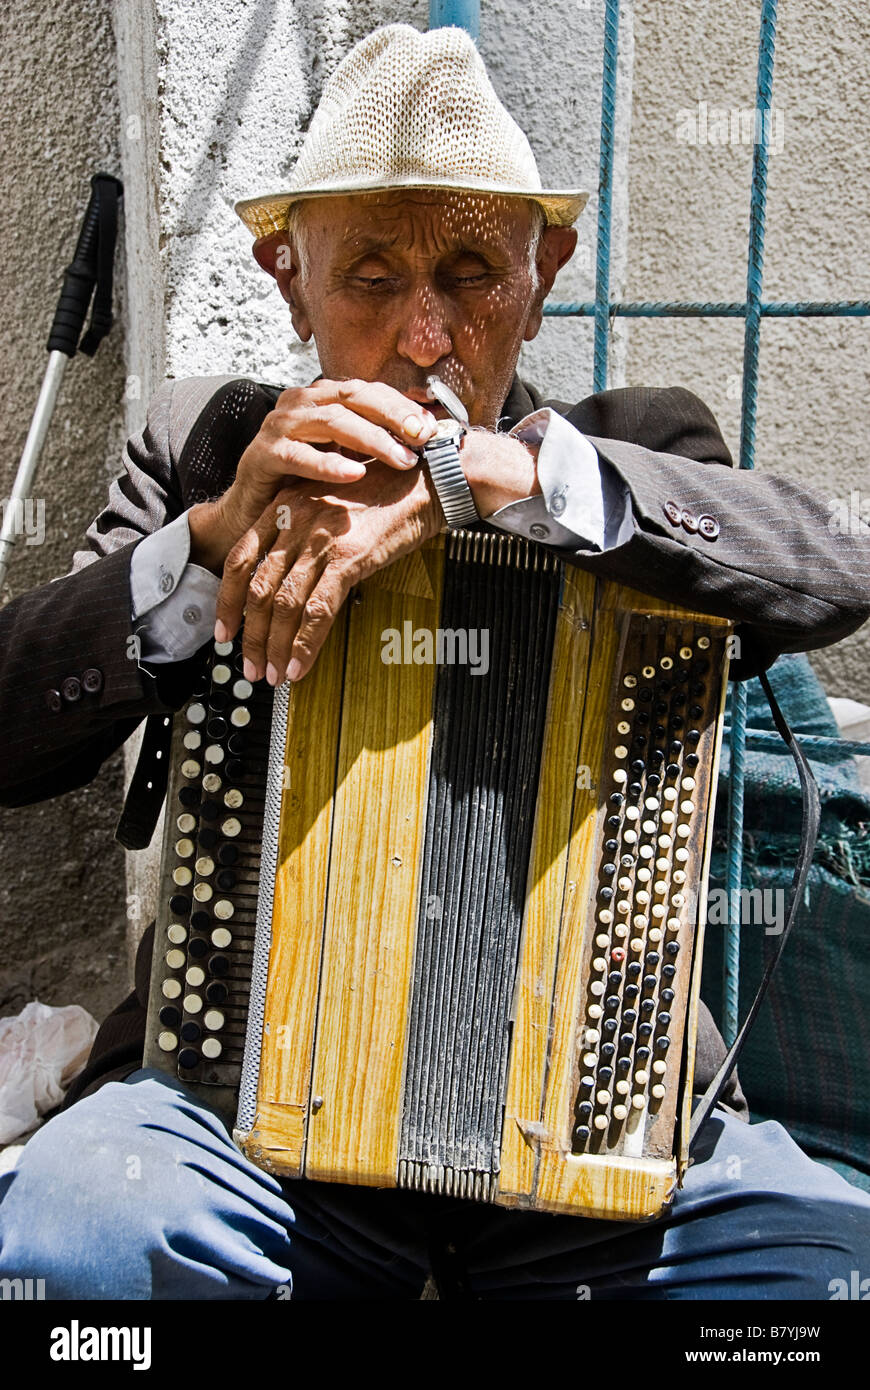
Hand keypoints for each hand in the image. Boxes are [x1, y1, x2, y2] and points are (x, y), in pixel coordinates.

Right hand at [188, 377, 438, 573]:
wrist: (253, 508)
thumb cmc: (304, 481)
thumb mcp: (345, 456)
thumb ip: (375, 442)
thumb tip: (425, 437)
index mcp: (323, 397)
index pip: (369, 390)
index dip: (401, 405)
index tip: (431, 427)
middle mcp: (301, 402)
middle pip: (354, 397)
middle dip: (393, 417)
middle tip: (422, 438)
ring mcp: (279, 425)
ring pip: (332, 421)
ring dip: (371, 440)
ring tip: (400, 459)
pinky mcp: (262, 454)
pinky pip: (299, 455)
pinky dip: (329, 464)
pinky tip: (355, 474)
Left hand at [215, 457, 442, 684]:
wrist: (423, 480)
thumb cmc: (380, 492)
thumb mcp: (325, 502)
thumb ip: (300, 534)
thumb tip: (287, 583)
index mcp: (282, 507)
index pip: (240, 559)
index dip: (227, 601)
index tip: (224, 630)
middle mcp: (294, 521)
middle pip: (257, 589)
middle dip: (250, 636)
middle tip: (250, 666)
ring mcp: (320, 540)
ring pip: (283, 604)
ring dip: (274, 647)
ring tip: (275, 673)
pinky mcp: (349, 558)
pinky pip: (318, 610)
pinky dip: (305, 643)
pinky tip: (300, 664)